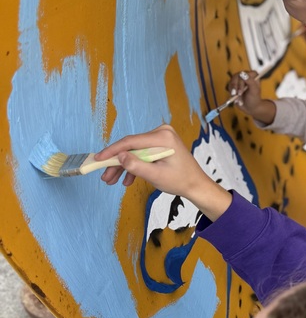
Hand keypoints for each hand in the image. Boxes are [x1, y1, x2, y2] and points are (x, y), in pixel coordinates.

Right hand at [94, 124, 231, 220]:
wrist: (195, 185)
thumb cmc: (180, 180)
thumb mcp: (155, 175)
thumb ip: (136, 166)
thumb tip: (119, 156)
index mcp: (162, 137)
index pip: (131, 141)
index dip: (112, 151)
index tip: (98, 158)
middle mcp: (161, 132)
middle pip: (131, 147)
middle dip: (117, 163)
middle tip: (105, 177)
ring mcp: (161, 137)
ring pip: (134, 151)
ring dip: (123, 166)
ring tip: (112, 181)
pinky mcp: (160, 144)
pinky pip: (142, 153)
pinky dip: (134, 166)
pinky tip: (127, 180)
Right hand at [227, 71, 275, 124]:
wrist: (250, 107)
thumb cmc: (254, 99)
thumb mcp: (254, 90)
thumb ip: (250, 81)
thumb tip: (242, 73)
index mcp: (252, 75)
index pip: (243, 74)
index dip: (241, 83)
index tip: (241, 91)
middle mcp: (245, 75)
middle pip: (236, 77)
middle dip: (236, 88)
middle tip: (238, 95)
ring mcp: (239, 80)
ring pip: (232, 82)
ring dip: (234, 92)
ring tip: (238, 99)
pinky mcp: (234, 85)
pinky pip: (229, 87)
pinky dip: (232, 93)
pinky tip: (237, 99)